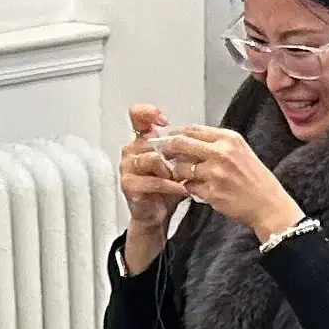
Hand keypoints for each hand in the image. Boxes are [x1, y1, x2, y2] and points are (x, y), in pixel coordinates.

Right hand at [116, 108, 189, 268]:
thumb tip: (200, 134)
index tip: (164, 120)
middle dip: (173, 153)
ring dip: (171, 170)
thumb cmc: (167, 189)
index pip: (138, 116)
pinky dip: (169, 185)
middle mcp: (131, 151)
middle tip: (186, 164)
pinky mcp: (129, 185)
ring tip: (182, 178)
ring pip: (152, 159)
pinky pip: (152, 181)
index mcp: (141, 141)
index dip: (148, 113)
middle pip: (152, 141)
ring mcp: (127, 167)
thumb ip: (183, 148)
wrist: (157, 215)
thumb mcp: (178, 163)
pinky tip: (182, 189)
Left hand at [150, 123, 305, 242]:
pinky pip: (189, 188)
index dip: (176, 134)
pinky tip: (198, 190)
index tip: (169, 140)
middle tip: (163, 156)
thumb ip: (216, 143)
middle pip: (181, 144)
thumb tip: (188, 139)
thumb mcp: (240, 151)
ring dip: (178, 173)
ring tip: (185, 177)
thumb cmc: (254, 178)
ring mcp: (216, 173)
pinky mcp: (212, 192)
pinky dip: (189, 189)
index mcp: (228, 139)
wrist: (268, 204)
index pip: (192, 129)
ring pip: (181, 168)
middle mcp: (222, 153)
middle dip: (168, 150)